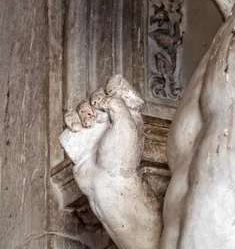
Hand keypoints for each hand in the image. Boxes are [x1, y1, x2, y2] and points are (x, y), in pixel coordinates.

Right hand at [60, 75, 144, 200]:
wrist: (106, 183)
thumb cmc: (121, 158)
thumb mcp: (127, 126)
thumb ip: (117, 104)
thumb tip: (103, 98)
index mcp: (125, 115)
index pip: (116, 91)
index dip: (111, 88)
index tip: (108, 92)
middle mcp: (109, 120)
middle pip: (96, 96)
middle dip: (94, 101)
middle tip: (98, 115)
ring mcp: (93, 129)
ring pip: (82, 106)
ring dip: (82, 111)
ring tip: (87, 126)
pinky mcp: (78, 138)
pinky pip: (70, 119)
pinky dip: (70, 119)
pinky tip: (77, 129)